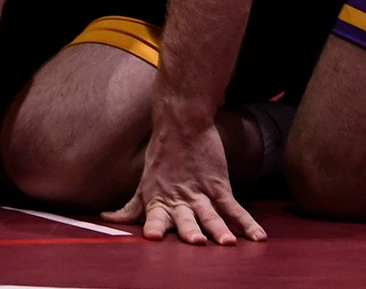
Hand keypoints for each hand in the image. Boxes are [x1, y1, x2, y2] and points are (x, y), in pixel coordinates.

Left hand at [102, 122, 263, 244]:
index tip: (154, 237)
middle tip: (196, 242)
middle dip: (190, 230)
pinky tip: (258, 237)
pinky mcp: (219, 185)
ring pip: (212, 215)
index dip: (155, 226)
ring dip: (219, 229)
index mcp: (158, 200)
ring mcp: (201, 192)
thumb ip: (130, 208)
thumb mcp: (143, 184)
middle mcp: (179, 199)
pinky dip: (247, 223)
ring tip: (228, 243)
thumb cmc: (162, 156)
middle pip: (185, 219)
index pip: (155, 218)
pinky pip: (234, 207)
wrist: (183, 122)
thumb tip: (107, 219)